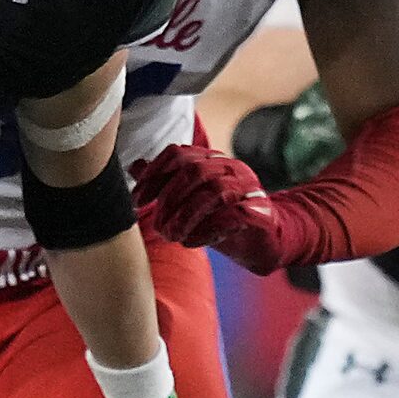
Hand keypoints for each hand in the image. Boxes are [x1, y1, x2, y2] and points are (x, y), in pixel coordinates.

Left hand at [132, 143, 319, 273]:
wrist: (263, 244)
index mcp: (214, 160)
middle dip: (169, 198)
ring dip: (185, 216)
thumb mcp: (189, 200)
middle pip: (195, 170)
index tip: (137, 200)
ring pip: (213, 192)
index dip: (153, 174)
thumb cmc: (223, 220)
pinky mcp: (261, 214)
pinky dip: (206, 231)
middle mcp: (233, 169)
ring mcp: (249, 190)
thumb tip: (135, 166)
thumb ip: (166, 182)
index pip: (178, 154)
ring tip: (171, 236)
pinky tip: (192, 243)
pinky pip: (232, 217)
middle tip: (157, 225)